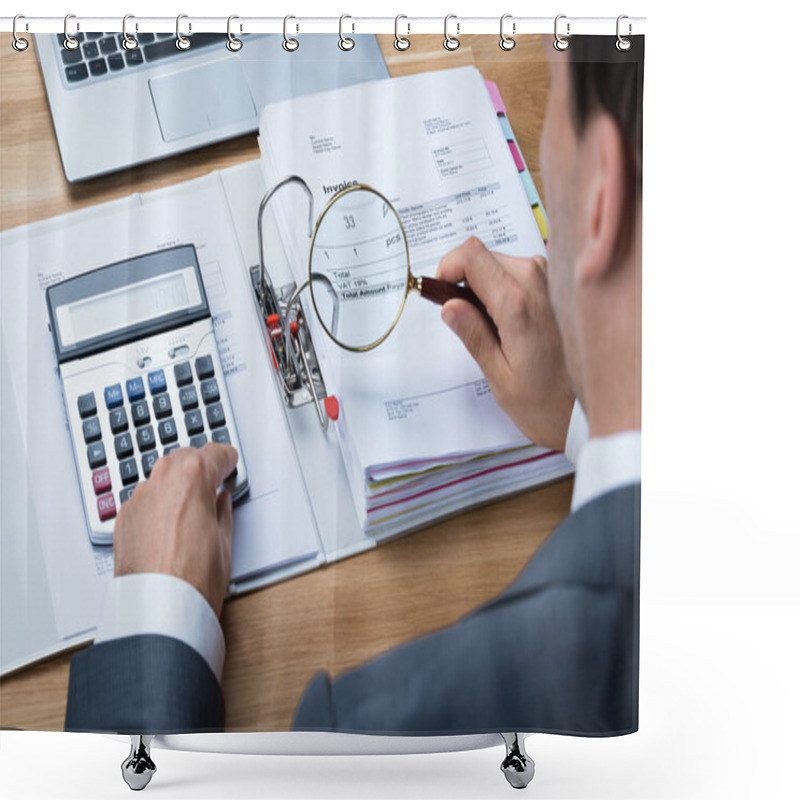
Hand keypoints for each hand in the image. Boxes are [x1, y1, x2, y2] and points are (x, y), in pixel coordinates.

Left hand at [113, 443, 238, 617]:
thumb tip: (220, 502)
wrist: (158, 610)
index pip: (214, 453)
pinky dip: (157, 504)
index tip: (230, 462)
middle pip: (184, 458)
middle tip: (214, 479)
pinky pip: (145, 499)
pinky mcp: (123, 518)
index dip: (227, 458)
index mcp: (192, 477)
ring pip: (161, 477)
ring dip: (176, 484)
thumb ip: (222, 512)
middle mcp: (161, 481)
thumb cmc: (191, 580)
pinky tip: (169, 524)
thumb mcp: (224, 542)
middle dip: (200, 466)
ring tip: (191, 505)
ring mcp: (138, 499)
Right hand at [437, 237, 573, 450]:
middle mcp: (536, 282)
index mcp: (517, 303)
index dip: (448, 268)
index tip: (441, 294)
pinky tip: (509, 324)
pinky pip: (517, 272)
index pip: (471, 255)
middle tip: (463, 320)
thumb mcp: (498, 375)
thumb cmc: (545, 400)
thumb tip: (449, 305)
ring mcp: (549, 280)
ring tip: (491, 329)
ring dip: (484, 287)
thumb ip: (472, 334)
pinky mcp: (555, 285)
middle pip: (482, 256)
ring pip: (498, 262)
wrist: (585, 407)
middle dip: (464, 282)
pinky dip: (503, 290)